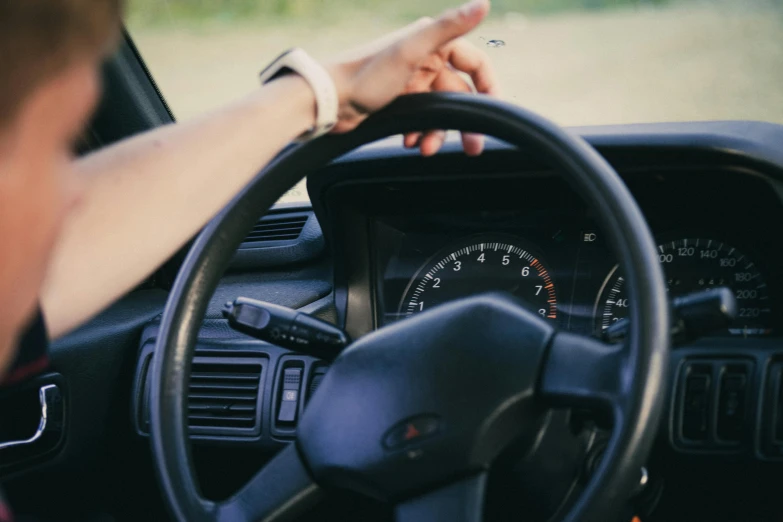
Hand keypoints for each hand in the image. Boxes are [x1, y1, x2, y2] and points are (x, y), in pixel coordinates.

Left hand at [327, 0, 497, 155]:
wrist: (328, 100)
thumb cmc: (364, 75)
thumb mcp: (410, 51)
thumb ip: (447, 28)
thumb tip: (483, 3)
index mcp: (431, 42)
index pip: (476, 63)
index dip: (489, 86)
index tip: (494, 111)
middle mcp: (424, 59)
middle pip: (458, 94)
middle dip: (463, 121)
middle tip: (471, 146)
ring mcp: (412, 81)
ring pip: (440, 111)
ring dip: (437, 132)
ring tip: (427, 148)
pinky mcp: (400, 100)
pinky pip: (421, 119)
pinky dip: (420, 133)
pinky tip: (410, 141)